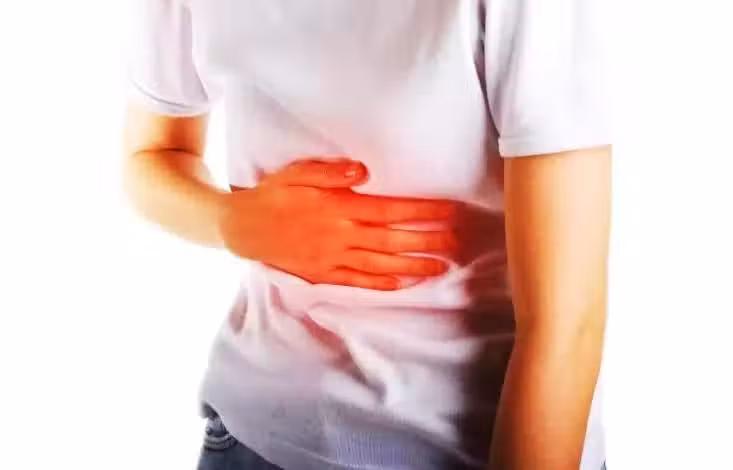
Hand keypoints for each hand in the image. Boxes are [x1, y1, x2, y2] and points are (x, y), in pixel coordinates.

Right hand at [217, 158, 458, 289]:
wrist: (242, 228)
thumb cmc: (273, 196)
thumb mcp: (297, 173)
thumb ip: (330, 173)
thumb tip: (362, 173)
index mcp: (338, 208)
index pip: (391, 210)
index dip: (423, 211)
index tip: (450, 210)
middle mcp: (340, 236)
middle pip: (393, 240)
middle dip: (429, 240)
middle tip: (458, 241)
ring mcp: (332, 259)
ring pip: (381, 264)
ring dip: (413, 266)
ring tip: (442, 267)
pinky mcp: (323, 275)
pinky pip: (357, 282)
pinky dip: (381, 284)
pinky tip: (402, 284)